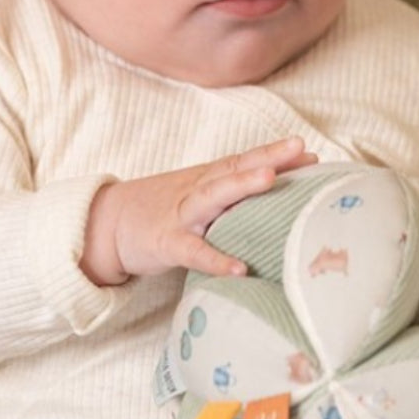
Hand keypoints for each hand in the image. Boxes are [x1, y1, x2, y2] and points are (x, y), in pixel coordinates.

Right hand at [81, 137, 317, 285]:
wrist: (108, 224)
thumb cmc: (164, 210)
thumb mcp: (198, 195)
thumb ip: (233, 195)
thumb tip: (282, 198)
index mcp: (207, 180)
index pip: (245, 161)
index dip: (276, 154)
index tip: (309, 151)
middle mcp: (197, 190)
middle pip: (234, 169)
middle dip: (267, 158)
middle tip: (300, 149)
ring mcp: (181, 215)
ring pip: (213, 197)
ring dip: (241, 187)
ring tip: (271, 180)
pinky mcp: (166, 243)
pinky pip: (194, 251)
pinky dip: (215, 259)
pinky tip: (239, 269)